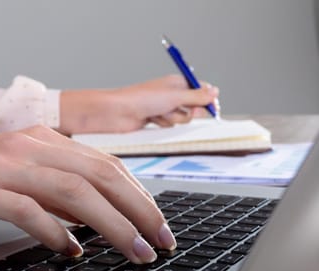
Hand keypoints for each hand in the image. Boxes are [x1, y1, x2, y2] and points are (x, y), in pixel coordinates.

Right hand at [0, 126, 175, 263]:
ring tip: (134, 252)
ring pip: (74, 192)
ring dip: (112, 225)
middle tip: (161, 241)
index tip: (158, 223)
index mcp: (39, 139)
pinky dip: (56, 233)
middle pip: (100, 175)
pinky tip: (71, 252)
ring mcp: (2, 165)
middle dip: (139, 211)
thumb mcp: (14, 178)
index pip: (104, 164)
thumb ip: (53, 191)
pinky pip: (29, 210)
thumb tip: (94, 217)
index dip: (139, 195)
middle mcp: (26, 145)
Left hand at [58, 74, 219, 133]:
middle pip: (193, 106)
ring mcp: (162, 108)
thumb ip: (196, 96)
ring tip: (160, 115)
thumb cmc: (141, 99)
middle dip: (189, 112)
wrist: (117, 113)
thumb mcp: (174, 96)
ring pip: (181, 118)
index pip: (200, 90)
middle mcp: (170, 94)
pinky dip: (163, 124)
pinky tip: (153, 121)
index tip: (213, 109)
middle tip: (179, 112)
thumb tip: (215, 92)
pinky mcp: (154, 121)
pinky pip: (168, 125)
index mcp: (176, 83)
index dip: (207, 100)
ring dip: (173, 118)